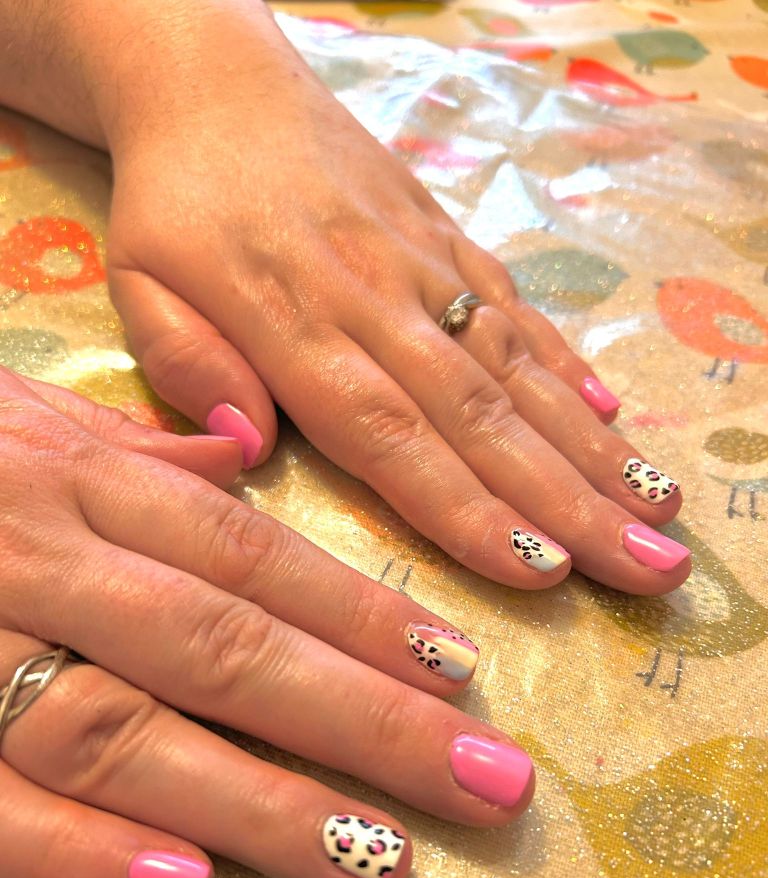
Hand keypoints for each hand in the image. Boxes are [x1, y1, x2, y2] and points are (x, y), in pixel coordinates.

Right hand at [0, 368, 534, 877]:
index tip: (464, 675)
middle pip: (229, 645)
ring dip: (262, 804)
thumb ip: (134, 446)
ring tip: (381, 862)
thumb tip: (240, 460)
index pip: (253, 552)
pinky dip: (81, 852)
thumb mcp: (20, 413)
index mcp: (76, 475)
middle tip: (489, 782)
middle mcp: (39, 552)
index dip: (363, 613)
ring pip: (130, 728)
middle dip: (367, 721)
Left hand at [99, 6, 689, 597]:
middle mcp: (376, 300)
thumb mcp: (138, 284)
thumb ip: (189, 365)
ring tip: (657, 509)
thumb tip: (248, 448)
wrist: (217, 83)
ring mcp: (424, 266)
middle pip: (482, 417)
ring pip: (518, 369)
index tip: (542, 571)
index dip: (468, 509)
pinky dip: (568, 366)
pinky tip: (616, 418)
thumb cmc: (173, 207)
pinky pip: (514, 308)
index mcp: (293, 326)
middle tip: (648, 567)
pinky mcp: (448, 237)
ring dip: (593, 446)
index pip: (391, 437)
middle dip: (570, 501)